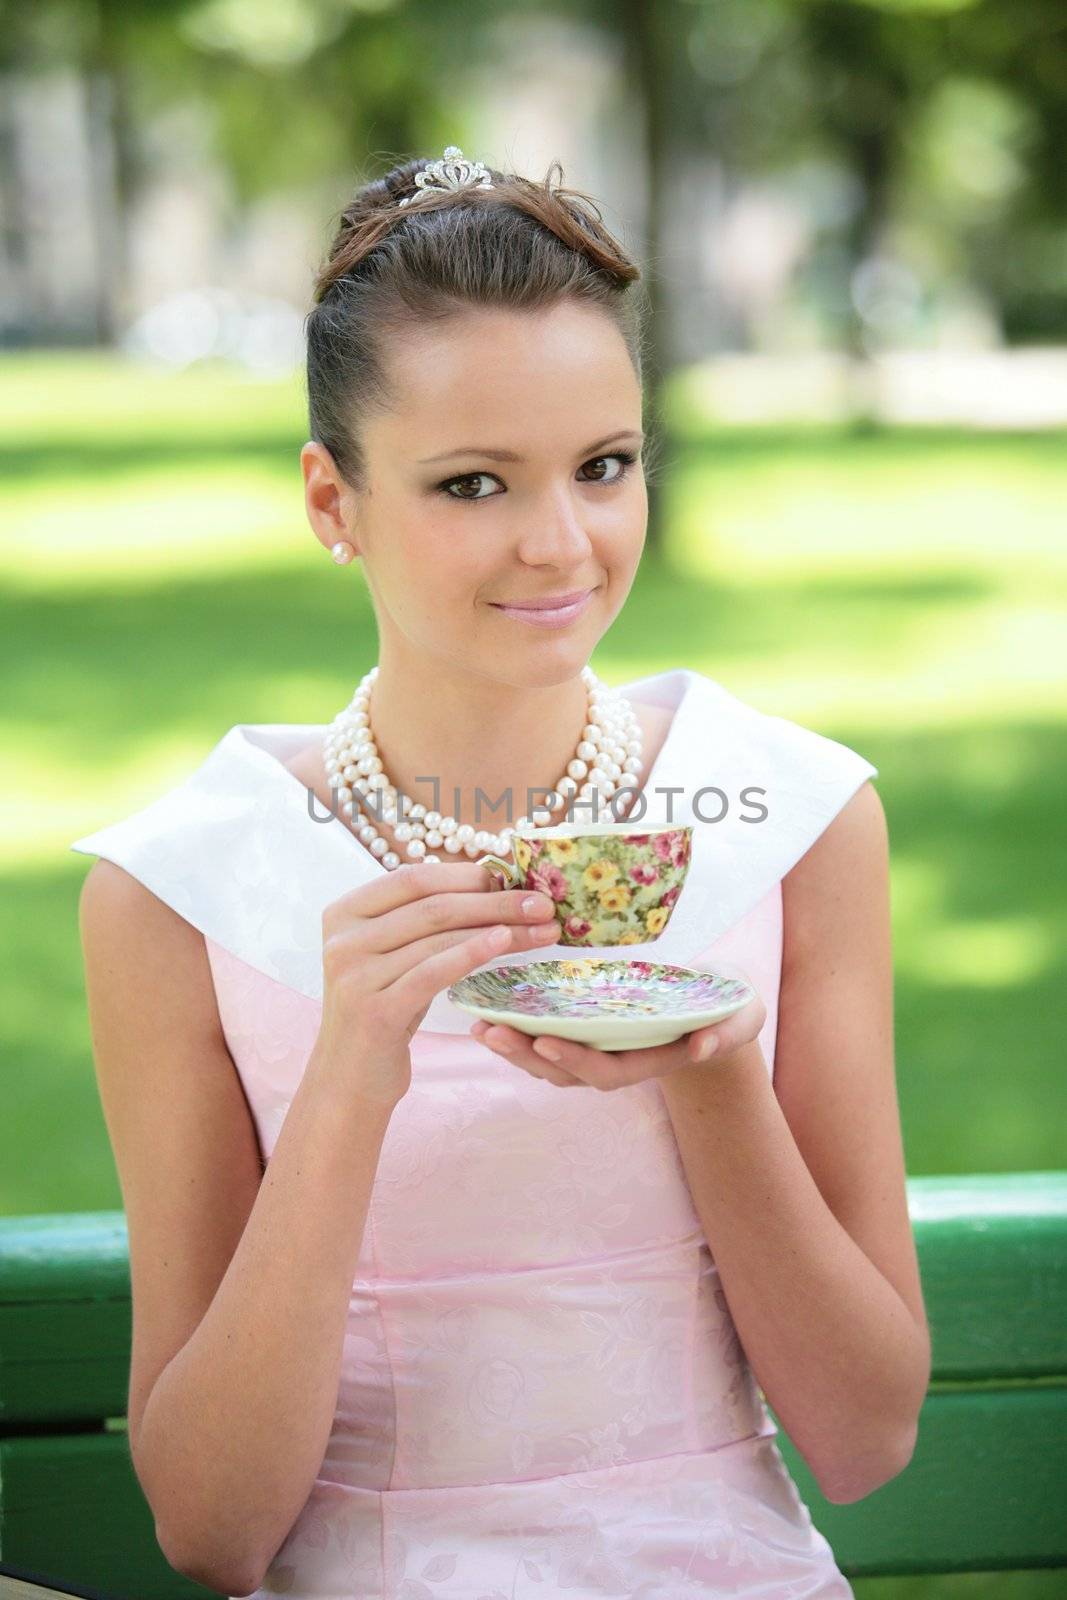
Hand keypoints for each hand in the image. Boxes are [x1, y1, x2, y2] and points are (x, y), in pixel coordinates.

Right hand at [314, 861, 559, 1107]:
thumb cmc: (385, 1009)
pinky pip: (433, 973)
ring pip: (439, 937)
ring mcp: (354, 976)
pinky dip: (473, 953)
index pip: (414, 879)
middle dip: (495, 900)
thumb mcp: (397, 958)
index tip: (516, 878)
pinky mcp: (374, 1011)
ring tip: (543, 929)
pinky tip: (506, 943)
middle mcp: (343, 940)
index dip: (468, 875)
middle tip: (543, 903)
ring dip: (500, 928)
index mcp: (345, 913)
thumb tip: (494, 883)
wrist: (351, 1079)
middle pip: (433, 906)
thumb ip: (425, 922)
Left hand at [468, 984, 766, 1090]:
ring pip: (548, 1060)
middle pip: (564, 1071)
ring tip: (479, 1026)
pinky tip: (490, 1012)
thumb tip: (702, 1046)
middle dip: (526, 1055)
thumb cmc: (731, 1009)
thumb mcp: (741, 1017)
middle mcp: (619, 1062)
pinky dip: (519, 1031)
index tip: (544, 1042)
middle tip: (490, 1032)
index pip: (605, 1071)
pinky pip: (547, 1040)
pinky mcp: (588, 1034)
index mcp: (650, 1060)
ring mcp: (600, 1051)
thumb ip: (727, 1032)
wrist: (719, 1008)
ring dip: (513, 1047)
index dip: (574, 1060)